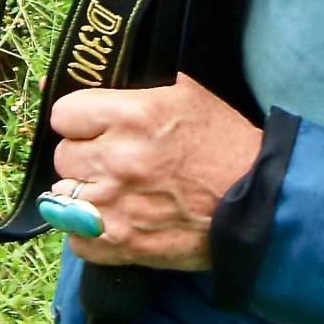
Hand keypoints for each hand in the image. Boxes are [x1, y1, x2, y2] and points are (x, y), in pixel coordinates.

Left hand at [48, 74, 262, 268]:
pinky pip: (76, 238)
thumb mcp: (185, 93)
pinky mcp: (122, 243)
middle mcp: (118, 159)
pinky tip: (114, 219)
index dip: (81, 119)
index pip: (64, 114)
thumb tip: (73, 80)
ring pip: (64, 195)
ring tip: (117, 190)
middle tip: (114, 158)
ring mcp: (116, 205)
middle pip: (64, 155)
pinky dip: (90, 232)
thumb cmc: (223, 143)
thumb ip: (133, 85)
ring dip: (87, 192)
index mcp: (133, 116)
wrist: (258, 201)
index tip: (95, 126)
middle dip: (86, 155)